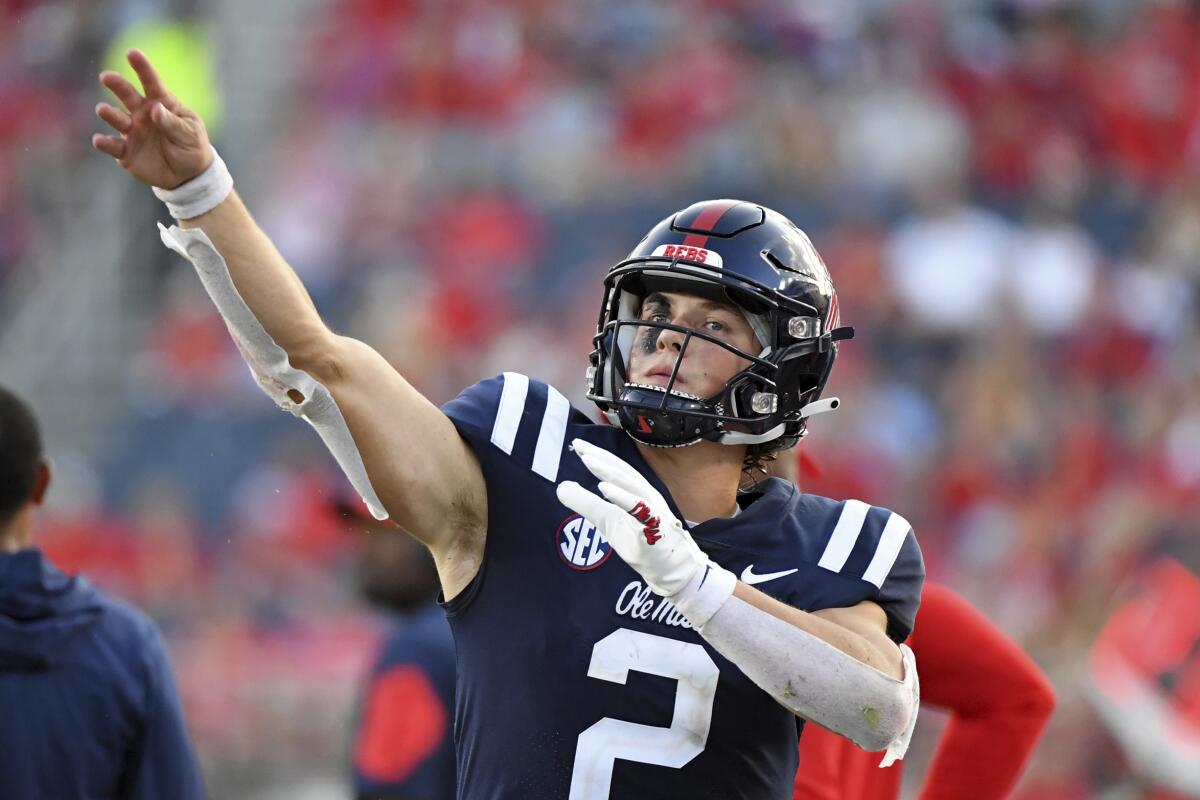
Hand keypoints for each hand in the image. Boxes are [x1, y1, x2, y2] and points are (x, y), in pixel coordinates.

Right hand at [92, 49, 211, 188]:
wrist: (188, 176)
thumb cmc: (191, 147)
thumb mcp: (190, 134)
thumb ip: (172, 123)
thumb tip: (155, 109)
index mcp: (161, 103)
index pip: (151, 82)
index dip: (142, 68)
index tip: (132, 53)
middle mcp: (142, 114)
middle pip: (127, 95)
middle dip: (116, 84)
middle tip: (106, 77)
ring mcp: (132, 131)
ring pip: (116, 118)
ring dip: (109, 113)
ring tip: (103, 110)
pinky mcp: (125, 151)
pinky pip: (112, 145)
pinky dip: (104, 142)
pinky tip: (99, 140)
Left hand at [557, 438, 707, 596]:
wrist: (671, 571)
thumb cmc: (643, 543)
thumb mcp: (607, 521)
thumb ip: (587, 505)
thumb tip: (562, 487)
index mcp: (637, 492)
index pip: (616, 470)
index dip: (598, 456)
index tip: (577, 446)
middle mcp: (647, 496)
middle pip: (623, 472)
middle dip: (601, 457)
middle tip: (579, 446)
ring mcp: (654, 510)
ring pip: (632, 485)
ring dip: (609, 472)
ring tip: (588, 461)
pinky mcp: (657, 528)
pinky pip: (640, 510)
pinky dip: (623, 498)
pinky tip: (604, 489)